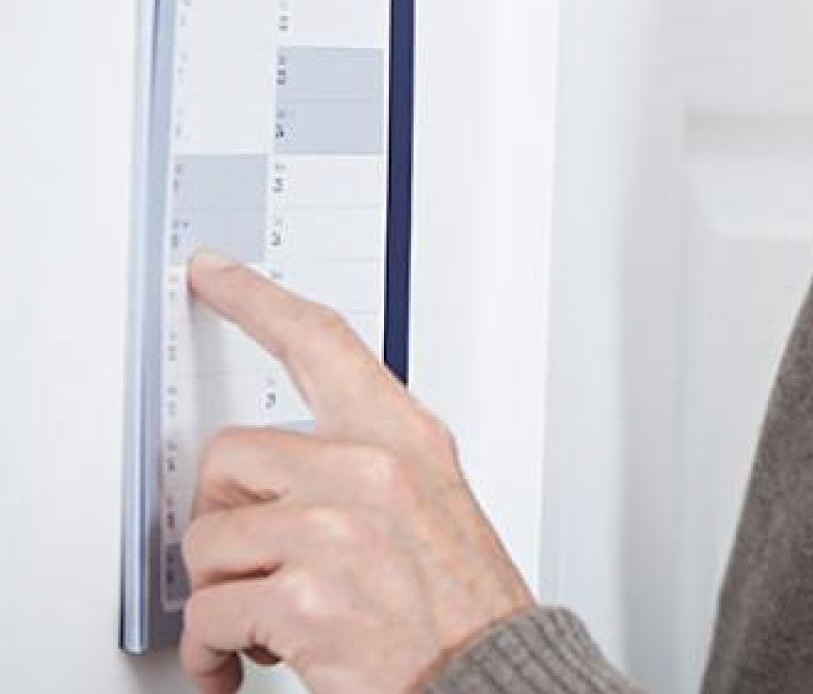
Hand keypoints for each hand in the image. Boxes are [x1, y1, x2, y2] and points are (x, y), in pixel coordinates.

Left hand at [178, 251, 533, 693]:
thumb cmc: (464, 611)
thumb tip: (280, 479)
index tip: (216, 275)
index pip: (323, 343)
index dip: (258, 302)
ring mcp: (335, 530)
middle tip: (253, 564)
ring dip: (221, 595)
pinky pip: (207, 613)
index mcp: (406, 440)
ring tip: (263, 623)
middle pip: (230, 456)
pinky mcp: (303, 595)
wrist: (490, 680)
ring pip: (206, 540)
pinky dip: (211, 651)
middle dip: (225, 521)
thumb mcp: (434, 508)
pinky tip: (242, 661)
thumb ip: (366, 472)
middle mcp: (370, 471)